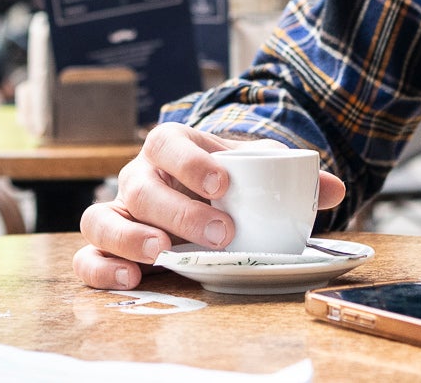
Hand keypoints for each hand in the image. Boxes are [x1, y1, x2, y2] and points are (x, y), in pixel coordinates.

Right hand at [72, 123, 346, 289]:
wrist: (197, 199)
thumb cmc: (224, 184)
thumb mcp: (255, 174)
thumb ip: (292, 180)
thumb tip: (334, 189)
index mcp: (170, 147)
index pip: (167, 142)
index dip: (191, 160)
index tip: (224, 182)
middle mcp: (137, 177)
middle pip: (141, 187)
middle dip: (179, 210)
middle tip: (220, 232)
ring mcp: (117, 213)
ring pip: (101, 219)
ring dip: (130, 237)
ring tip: (164, 255)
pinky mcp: (105, 248)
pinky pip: (86, 258)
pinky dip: (101, 268)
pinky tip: (131, 280)